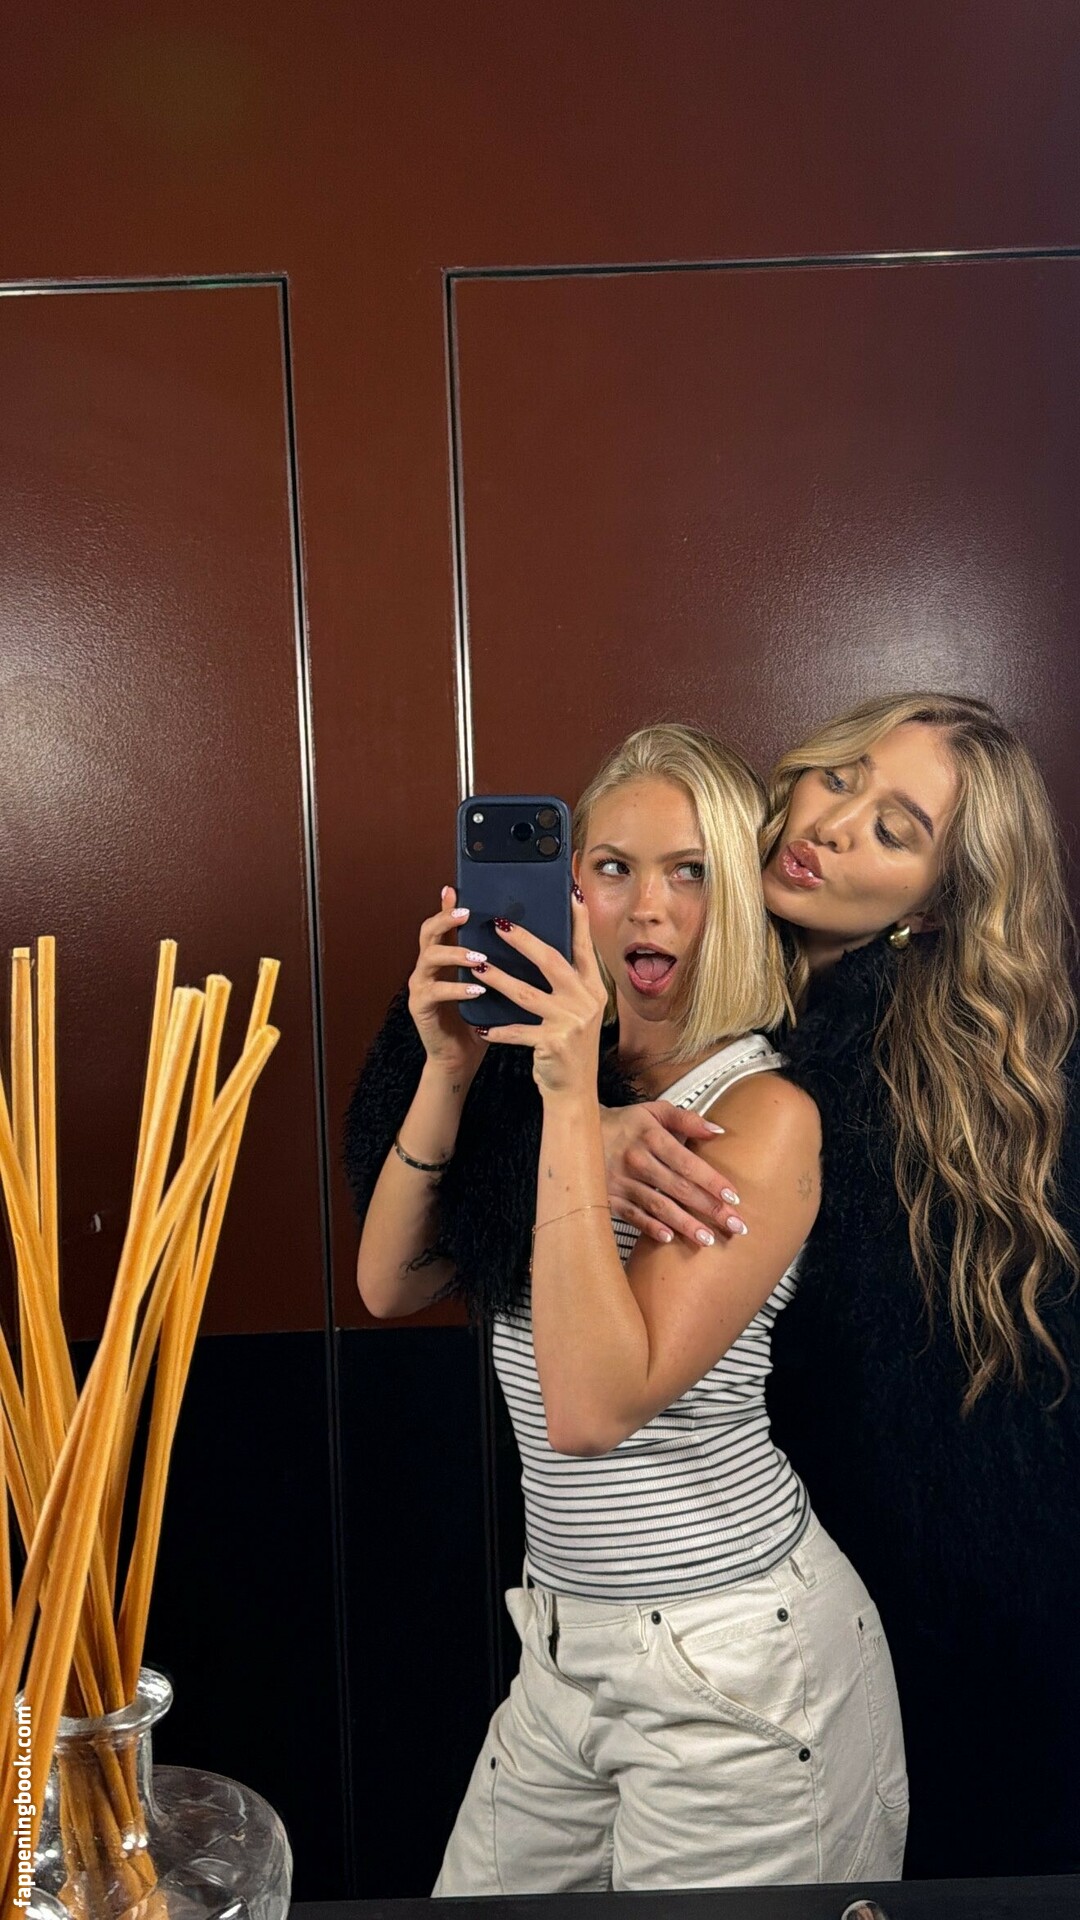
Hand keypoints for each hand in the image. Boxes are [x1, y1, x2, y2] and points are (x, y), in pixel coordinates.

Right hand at [407, 887, 489, 1080]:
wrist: (461, 1059)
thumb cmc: (479, 1018)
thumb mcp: (492, 984)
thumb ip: (497, 959)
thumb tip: (525, 933)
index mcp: (445, 957)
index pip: (443, 922)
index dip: (448, 905)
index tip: (458, 889)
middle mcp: (428, 967)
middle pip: (428, 931)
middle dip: (446, 919)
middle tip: (467, 913)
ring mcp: (421, 986)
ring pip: (429, 957)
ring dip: (455, 953)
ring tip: (479, 957)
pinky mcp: (420, 1007)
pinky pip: (434, 992)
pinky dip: (456, 988)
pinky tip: (477, 988)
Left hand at [474, 891, 605, 1096]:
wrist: (574, 1091)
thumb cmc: (568, 1045)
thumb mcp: (577, 1011)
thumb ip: (567, 982)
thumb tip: (543, 948)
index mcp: (592, 988)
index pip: (583, 946)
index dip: (577, 919)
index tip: (571, 892)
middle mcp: (586, 1000)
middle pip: (550, 961)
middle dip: (522, 941)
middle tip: (498, 925)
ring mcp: (571, 1022)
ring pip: (526, 993)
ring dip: (497, 979)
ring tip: (476, 966)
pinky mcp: (553, 1043)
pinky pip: (517, 1031)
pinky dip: (497, 1029)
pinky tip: (480, 1027)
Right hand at [600, 1102, 747, 1241]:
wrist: (578, 1134)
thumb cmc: (625, 1123)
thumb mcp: (653, 1111)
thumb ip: (686, 1119)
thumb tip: (718, 1132)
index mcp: (650, 1136)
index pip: (687, 1162)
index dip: (710, 1180)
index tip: (734, 1197)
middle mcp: (636, 1159)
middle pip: (678, 1187)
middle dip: (709, 1208)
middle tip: (736, 1225)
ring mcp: (620, 1181)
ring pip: (658, 1205)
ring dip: (685, 1223)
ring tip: (709, 1239)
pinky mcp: (607, 1198)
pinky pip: (632, 1215)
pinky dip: (650, 1227)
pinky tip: (669, 1239)